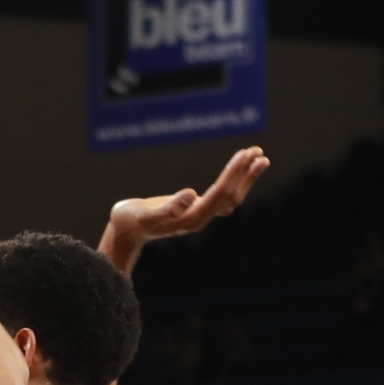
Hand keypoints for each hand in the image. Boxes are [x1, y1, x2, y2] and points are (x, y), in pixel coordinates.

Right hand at [103, 147, 269, 264]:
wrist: (125, 233)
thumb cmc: (130, 222)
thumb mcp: (143, 215)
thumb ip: (167, 208)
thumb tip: (191, 194)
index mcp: (191, 219)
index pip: (220, 193)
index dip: (233, 174)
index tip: (244, 154)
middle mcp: (200, 218)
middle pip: (231, 195)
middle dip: (245, 173)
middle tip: (257, 151)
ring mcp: (199, 215)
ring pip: (231, 197)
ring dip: (245, 177)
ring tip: (258, 156)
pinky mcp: (195, 210)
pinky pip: (222, 196)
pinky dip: (235, 181)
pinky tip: (240, 170)